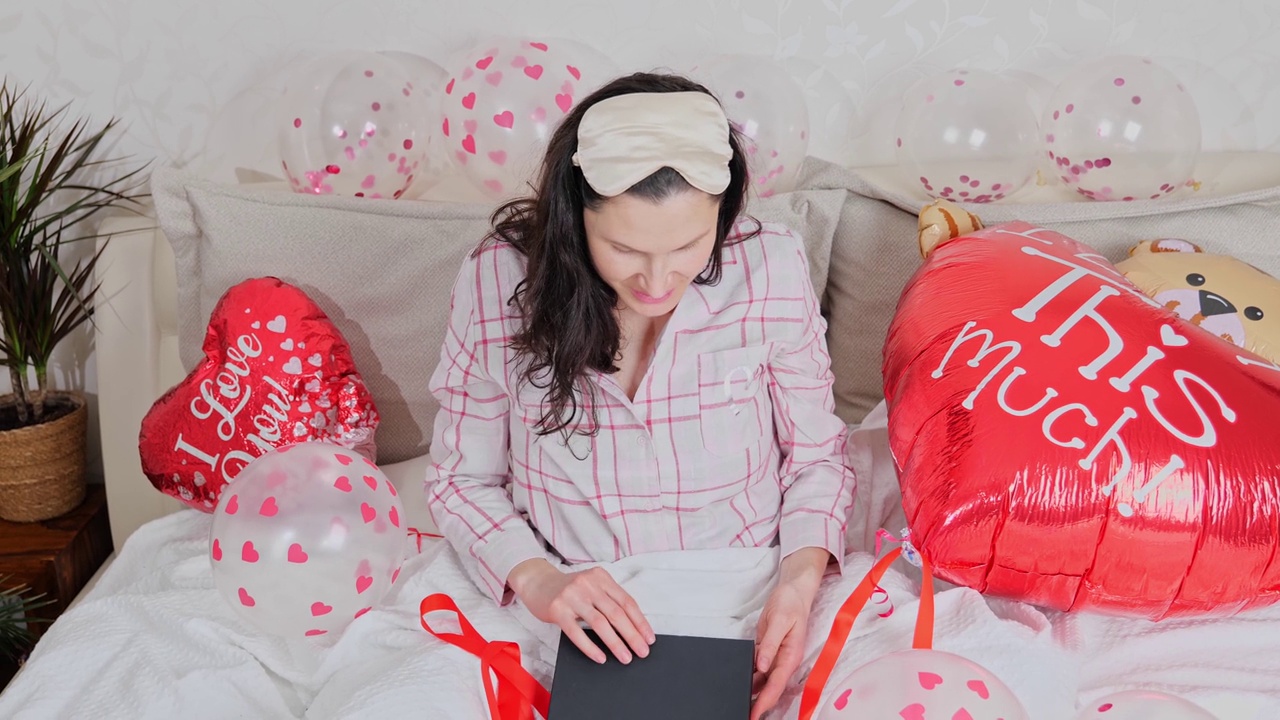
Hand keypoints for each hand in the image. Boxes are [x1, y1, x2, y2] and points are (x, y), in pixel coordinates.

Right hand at [507, 558, 654, 664]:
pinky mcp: (557, 609)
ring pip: (599, 623)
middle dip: (632, 635)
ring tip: (625, 657)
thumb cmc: (568, 589)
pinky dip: (590, 647)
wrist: (536, 582)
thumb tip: (632, 627)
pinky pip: (576, 632)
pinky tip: (600, 657)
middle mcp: (588, 584)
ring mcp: (572, 596)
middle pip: (616, 613)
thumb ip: (608, 600)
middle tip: (642, 652)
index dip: (640, 621)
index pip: (626, 601)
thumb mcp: (591, 586)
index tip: (649, 638)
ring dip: (615, 643)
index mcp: (601, 577)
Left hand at [751, 547, 829, 719]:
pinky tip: (740, 682)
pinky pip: (759, 668)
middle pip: (770, 687)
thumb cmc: (790, 603)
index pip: (776, 684)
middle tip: (743, 714)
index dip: (764, 701)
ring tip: (738, 702)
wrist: (793, 591)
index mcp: (790, 656)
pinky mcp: (769, 650)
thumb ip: (771, 644)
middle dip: (758, 703)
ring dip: (753, 691)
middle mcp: (784, 660)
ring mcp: (777, 656)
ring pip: (764, 680)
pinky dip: (750, 676)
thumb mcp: (780, 620)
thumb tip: (762, 666)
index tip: (754, 714)